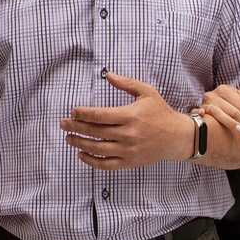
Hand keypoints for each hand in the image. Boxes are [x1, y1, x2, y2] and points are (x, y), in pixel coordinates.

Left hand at [63, 72, 191, 168]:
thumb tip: (108, 75)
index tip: (73, 111)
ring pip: (97, 148)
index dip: (83, 114)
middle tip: (62, 123)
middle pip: (95, 131)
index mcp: (131, 115)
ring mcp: (128, 150)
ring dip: (80, 143)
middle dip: (76, 127)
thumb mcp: (147, 92)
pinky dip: (91, 161)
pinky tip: (81, 155)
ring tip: (69, 138)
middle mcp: (128, 134)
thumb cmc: (160, 112)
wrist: (176, 137)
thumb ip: (126, 83)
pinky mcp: (130, 161)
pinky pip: (106, 164)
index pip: (100, 115)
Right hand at [193, 83, 239, 141]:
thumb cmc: (229, 102)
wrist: (212, 104)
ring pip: (218, 114)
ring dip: (231, 123)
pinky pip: (197, 114)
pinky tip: (208, 120)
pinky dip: (201, 116)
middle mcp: (212, 95)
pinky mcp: (196, 112)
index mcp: (224, 89)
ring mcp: (203, 104)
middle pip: (233, 111)